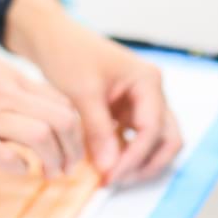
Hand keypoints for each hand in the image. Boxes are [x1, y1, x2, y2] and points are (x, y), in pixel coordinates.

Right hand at [0, 29, 85, 175]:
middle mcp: (2, 94)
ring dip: (54, 162)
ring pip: (42, 137)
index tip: (71, 143)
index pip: (61, 100)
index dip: (75, 127)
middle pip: (62, 120)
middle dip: (73, 148)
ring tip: (50, 174)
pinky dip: (21, 168)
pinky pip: (7, 158)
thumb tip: (33, 110)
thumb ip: (7, 88)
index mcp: (7, 77)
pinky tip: (18, 170)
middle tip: (69, 165)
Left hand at [4, 0, 183, 185]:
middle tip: (115, 180)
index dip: (134, 157)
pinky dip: (124, 153)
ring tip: (109, 176)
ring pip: (154, 142)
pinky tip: (102, 163)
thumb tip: (110, 167)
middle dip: (145, 164)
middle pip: (166, 139)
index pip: (153, 130)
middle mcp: (151, 92)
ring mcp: (141, 102)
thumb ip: (98, 130)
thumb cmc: (68, 54)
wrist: (51, 37)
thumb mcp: (82, 92)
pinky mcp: (126, 110)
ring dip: (137, 161)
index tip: (110, 176)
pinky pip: (134, 138)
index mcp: (148, 81)